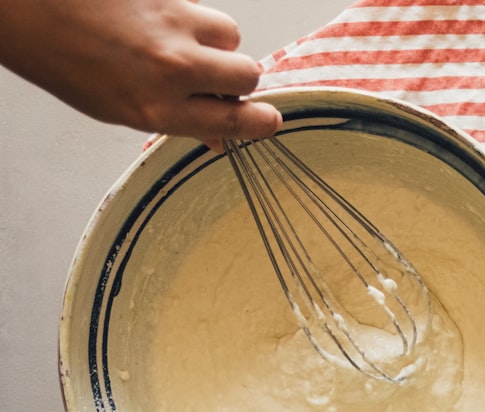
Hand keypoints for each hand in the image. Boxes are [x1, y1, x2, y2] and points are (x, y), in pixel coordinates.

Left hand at [0, 0, 280, 139]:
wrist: (24, 7)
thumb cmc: (62, 59)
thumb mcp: (118, 109)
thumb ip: (175, 119)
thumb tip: (217, 135)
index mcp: (158, 109)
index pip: (237, 122)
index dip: (261, 122)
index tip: (268, 121)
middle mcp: (172, 69)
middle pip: (247, 73)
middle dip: (237, 75)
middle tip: (215, 76)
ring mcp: (171, 24)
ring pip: (230, 33)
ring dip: (215, 39)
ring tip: (182, 39)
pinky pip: (200, 6)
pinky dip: (188, 15)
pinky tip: (157, 18)